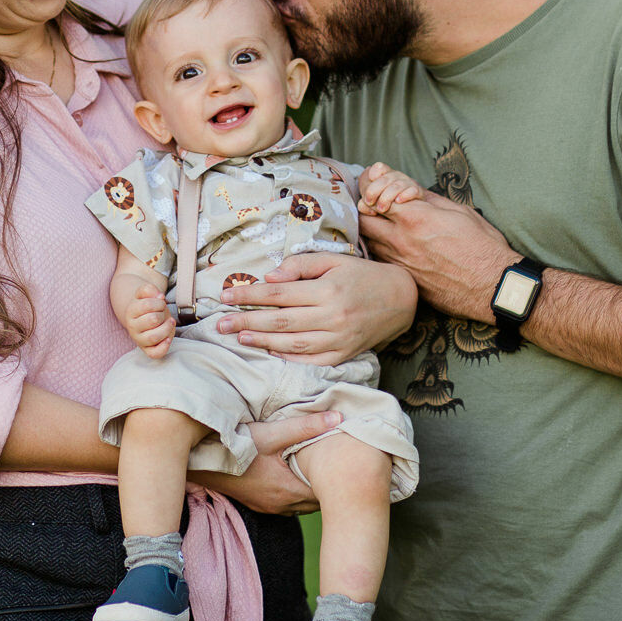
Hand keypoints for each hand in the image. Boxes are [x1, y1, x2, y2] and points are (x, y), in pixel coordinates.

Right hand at [123, 284, 175, 357]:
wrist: (143, 317)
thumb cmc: (148, 305)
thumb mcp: (146, 293)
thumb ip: (149, 289)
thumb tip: (159, 296)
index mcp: (130, 312)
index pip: (147, 305)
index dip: (159, 302)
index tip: (160, 302)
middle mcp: (132, 327)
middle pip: (153, 320)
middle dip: (162, 313)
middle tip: (163, 313)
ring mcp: (139, 340)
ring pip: (154, 337)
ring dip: (167, 328)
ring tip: (169, 322)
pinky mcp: (148, 350)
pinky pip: (155, 353)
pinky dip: (164, 346)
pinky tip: (168, 338)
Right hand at [190, 410, 339, 514]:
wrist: (204, 463)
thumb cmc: (237, 448)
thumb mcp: (272, 433)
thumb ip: (306, 426)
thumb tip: (338, 418)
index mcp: (289, 489)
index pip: (326, 494)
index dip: (338, 483)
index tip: (346, 468)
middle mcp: (281, 504)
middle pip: (316, 502)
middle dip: (327, 488)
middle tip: (338, 470)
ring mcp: (269, 507)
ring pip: (302, 506)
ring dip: (311, 493)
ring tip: (319, 474)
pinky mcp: (258, 505)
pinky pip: (286, 506)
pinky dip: (295, 495)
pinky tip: (294, 479)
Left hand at [216, 252, 415, 365]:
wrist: (400, 299)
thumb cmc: (362, 275)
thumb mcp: (334, 260)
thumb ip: (301, 266)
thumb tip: (270, 275)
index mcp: (328, 290)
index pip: (279, 293)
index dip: (250, 295)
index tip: (226, 296)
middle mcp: (332, 317)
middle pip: (280, 321)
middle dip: (246, 322)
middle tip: (220, 324)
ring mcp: (339, 340)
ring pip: (292, 344)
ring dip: (262, 341)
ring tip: (239, 337)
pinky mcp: (343, 355)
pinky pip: (311, 360)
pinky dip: (288, 357)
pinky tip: (269, 351)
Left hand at [356, 163, 424, 216]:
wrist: (414, 207)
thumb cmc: (391, 202)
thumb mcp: (377, 200)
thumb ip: (367, 202)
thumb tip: (362, 205)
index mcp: (385, 175)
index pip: (379, 167)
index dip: (373, 173)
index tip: (369, 182)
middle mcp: (396, 177)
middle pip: (384, 179)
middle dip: (374, 191)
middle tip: (370, 202)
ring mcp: (408, 183)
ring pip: (396, 186)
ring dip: (387, 197)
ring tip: (381, 209)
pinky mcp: (418, 192)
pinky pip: (413, 190)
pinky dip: (405, 195)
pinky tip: (398, 201)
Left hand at [359, 193, 518, 323]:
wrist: (494, 286)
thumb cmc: (483, 246)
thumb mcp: (459, 211)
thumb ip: (429, 200)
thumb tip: (410, 192)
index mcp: (416, 218)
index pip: (374, 193)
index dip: (373, 184)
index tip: (379, 183)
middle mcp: (401, 241)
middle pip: (362, 218)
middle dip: (365, 207)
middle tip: (376, 203)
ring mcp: (400, 264)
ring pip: (368, 241)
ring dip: (372, 230)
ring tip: (386, 224)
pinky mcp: (405, 281)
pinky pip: (381, 262)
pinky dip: (381, 250)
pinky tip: (395, 247)